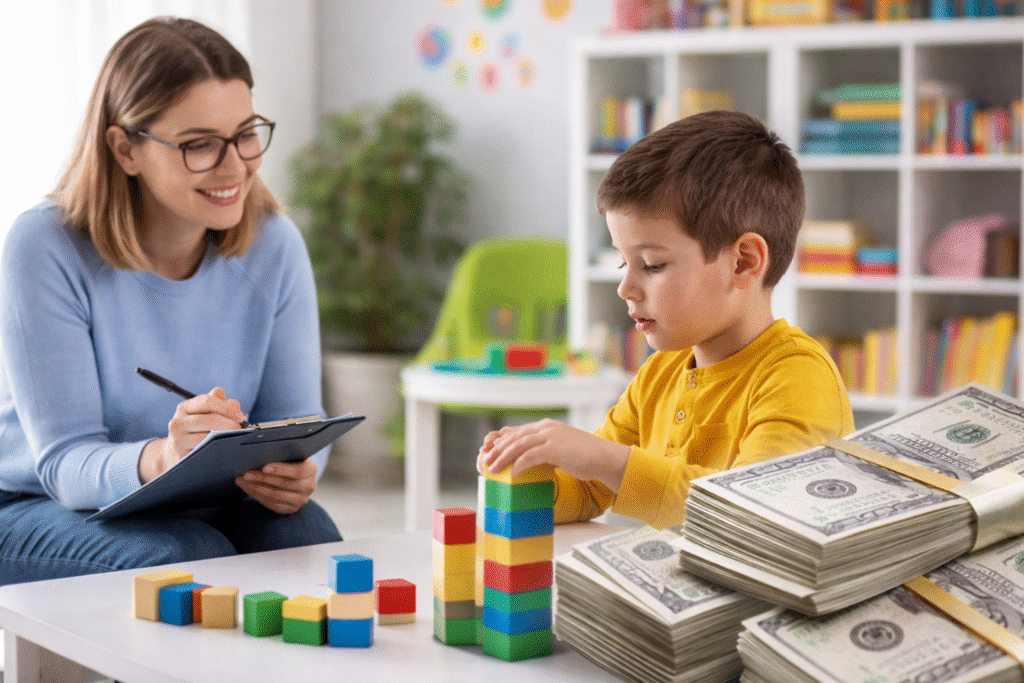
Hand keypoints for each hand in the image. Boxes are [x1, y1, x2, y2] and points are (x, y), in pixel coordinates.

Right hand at [138, 387, 247, 482]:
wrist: (175, 455)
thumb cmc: (197, 431)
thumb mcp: (205, 415)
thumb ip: (219, 406)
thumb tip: (233, 404)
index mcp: (184, 408)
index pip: (207, 401)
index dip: (227, 408)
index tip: (241, 417)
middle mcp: (177, 422)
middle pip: (209, 420)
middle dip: (230, 424)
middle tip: (242, 430)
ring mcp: (177, 440)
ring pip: (206, 438)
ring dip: (225, 438)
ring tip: (238, 439)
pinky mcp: (180, 457)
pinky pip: (203, 453)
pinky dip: (217, 451)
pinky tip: (227, 450)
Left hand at [236, 458, 318, 514]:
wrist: (297, 477)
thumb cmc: (290, 461)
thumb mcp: (290, 455)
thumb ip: (280, 454)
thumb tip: (259, 453)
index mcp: (311, 470)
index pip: (298, 471)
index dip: (281, 470)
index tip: (264, 467)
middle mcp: (309, 486)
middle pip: (284, 484)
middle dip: (262, 478)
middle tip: (246, 473)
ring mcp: (301, 499)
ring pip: (276, 495)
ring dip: (256, 488)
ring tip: (243, 481)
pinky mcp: (291, 508)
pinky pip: (272, 504)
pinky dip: (258, 496)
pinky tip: (248, 489)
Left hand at [476, 418, 630, 491]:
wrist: (604, 457)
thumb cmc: (583, 457)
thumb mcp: (559, 449)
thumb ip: (543, 450)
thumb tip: (526, 461)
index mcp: (546, 427)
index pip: (517, 431)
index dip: (500, 440)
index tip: (488, 449)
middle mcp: (546, 428)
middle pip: (514, 437)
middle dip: (497, 449)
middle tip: (485, 460)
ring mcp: (551, 436)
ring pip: (519, 445)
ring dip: (503, 457)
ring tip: (492, 468)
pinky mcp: (556, 448)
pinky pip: (531, 456)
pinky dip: (519, 464)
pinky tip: (512, 473)